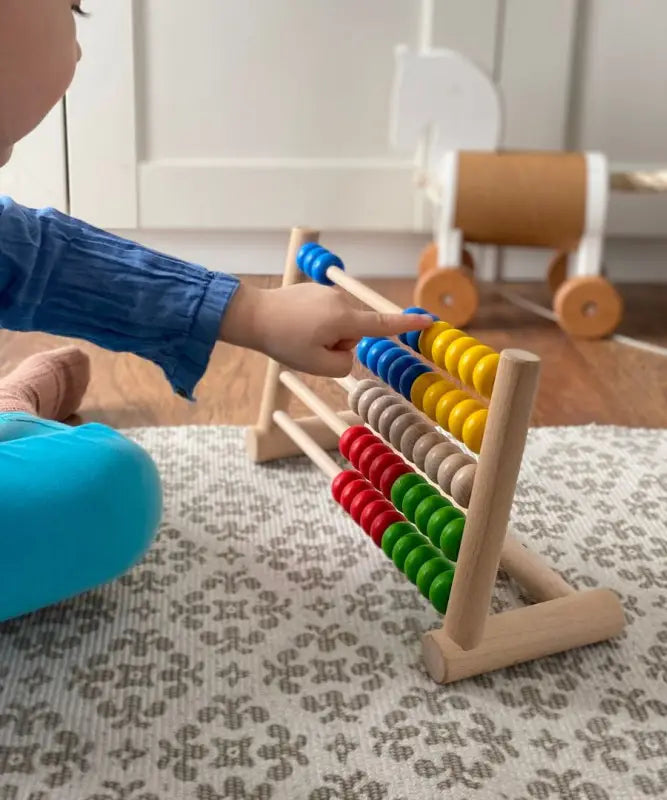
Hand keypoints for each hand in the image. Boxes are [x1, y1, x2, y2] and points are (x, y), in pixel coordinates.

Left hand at [219, 282, 431, 376]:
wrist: (252, 315)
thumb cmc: (283, 341)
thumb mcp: (317, 365)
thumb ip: (343, 364)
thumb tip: (348, 350)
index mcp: (344, 319)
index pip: (383, 325)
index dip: (407, 325)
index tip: (429, 321)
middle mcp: (340, 301)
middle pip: (354, 332)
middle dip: (337, 344)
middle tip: (308, 348)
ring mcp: (327, 293)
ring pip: (339, 325)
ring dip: (325, 335)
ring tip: (298, 335)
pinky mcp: (315, 291)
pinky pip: (326, 315)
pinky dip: (316, 324)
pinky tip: (295, 324)